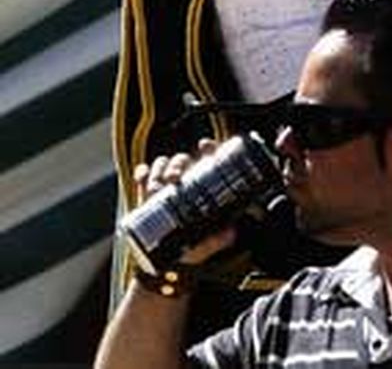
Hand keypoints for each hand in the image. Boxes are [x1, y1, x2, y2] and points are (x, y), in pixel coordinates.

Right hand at [132, 141, 236, 266]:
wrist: (165, 263)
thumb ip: (217, 240)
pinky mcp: (146, 195)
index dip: (209, 148)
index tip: (205, 146)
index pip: (209, 159)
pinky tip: (143, 177)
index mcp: (203, 186)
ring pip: (162, 165)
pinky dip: (142, 173)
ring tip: (157, 185)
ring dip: (159, 169)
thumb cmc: (190, 249)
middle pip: (182, 160)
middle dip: (177, 164)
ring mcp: (165, 187)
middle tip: (173, 178)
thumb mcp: (205, 245)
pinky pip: (143, 177)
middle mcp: (185, 182)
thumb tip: (230, 233)